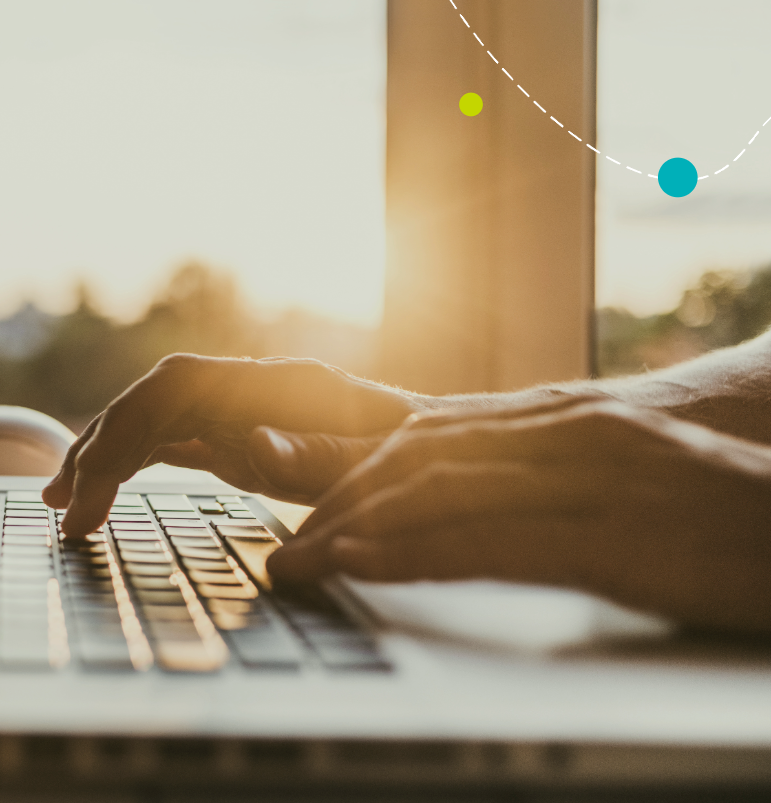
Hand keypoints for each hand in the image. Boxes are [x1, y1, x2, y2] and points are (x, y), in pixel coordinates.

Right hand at [43, 354, 420, 536]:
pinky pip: (170, 439)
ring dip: (103, 455)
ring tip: (61, 503)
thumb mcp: (381, 467)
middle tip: (66, 513)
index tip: (92, 489)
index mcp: (282, 385)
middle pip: (153, 400)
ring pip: (153, 417)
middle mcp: (253, 388)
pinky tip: (102, 490)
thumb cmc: (420, 465)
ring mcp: (243, 409)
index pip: (177, 387)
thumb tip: (251, 444)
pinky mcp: (240, 434)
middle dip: (100, 450)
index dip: (124, 429)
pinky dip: (130, 464)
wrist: (447, 456)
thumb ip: (320, 456)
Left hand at [267, 397, 770, 633]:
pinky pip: (487, 539)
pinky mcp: (611, 535)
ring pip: (435, 489)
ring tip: (300, 562)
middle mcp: (564, 431)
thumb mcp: (620, 476)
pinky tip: (362, 565)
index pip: (430, 436)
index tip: (312, 514)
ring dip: (352, 528)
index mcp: (562, 417)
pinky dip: (412, 550)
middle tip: (290, 546)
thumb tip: (471, 506)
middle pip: (416, 457)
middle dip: (339, 502)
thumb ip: (545, 477)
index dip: (357, 473)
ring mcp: (587, 476)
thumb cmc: (720, 510)